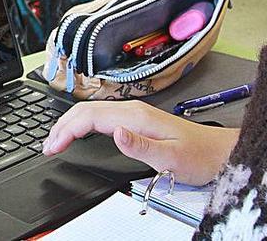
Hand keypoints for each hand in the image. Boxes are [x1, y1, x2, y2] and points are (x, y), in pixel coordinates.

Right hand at [42, 101, 238, 185]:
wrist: (219, 152)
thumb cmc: (199, 156)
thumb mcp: (170, 158)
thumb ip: (140, 146)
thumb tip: (114, 133)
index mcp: (136, 116)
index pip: (89, 117)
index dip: (67, 131)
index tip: (53, 147)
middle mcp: (133, 110)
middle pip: (86, 110)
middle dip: (61, 126)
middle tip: (47, 146)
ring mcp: (134, 113)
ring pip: (91, 112)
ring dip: (70, 124)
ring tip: (55, 140)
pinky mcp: (137, 119)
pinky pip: (101, 117)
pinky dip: (83, 125)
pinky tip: (78, 133)